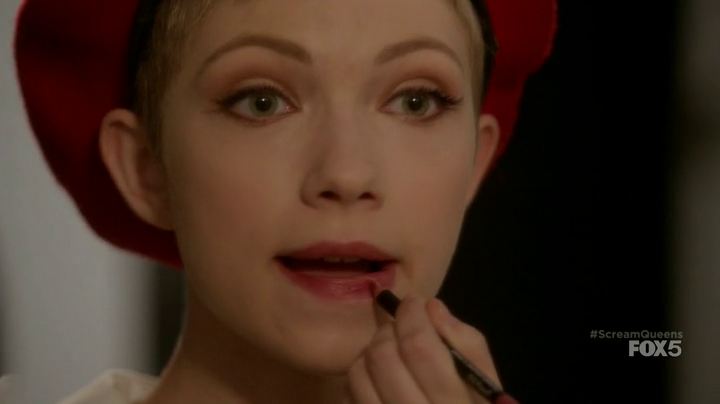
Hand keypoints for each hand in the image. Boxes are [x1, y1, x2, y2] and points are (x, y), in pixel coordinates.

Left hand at [346, 294, 501, 403]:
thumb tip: (432, 308)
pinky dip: (360, 380)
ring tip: (391, 355)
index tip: (413, 302)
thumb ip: (467, 343)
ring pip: (358, 374)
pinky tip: (380, 382)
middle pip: (383, 358)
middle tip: (401, 329)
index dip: (412, 316)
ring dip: (371, 354)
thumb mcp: (485, 384)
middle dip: (389, 331)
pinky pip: (348, 396)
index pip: (419, 348)